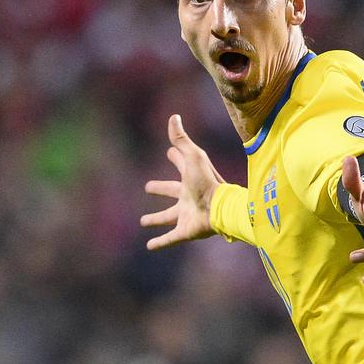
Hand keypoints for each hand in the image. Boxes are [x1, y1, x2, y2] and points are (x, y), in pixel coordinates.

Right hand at [140, 114, 224, 249]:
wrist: (220, 208)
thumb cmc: (207, 181)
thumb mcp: (192, 157)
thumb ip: (181, 139)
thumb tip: (174, 116)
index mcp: (190, 178)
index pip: (181, 165)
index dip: (175, 157)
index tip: (169, 151)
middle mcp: (187, 197)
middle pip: (172, 191)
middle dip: (160, 188)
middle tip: (147, 186)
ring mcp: (186, 215)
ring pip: (168, 217)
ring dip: (156, 219)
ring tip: (143, 221)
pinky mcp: (185, 231)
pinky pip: (170, 238)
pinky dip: (160, 243)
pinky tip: (149, 246)